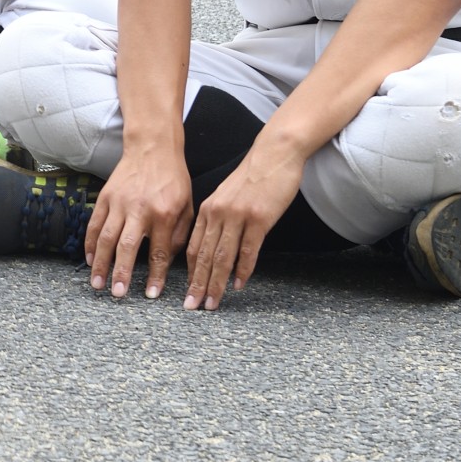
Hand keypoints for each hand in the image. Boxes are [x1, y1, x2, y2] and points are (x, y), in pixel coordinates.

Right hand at [84, 142, 194, 299]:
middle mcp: (140, 210)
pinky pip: (94, 224)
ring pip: (106, 237)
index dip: (155, 277)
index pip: (159, 253)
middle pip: (127, 247)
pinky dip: (90, 243)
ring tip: (97, 284)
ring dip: (100, 263)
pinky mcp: (105, 197)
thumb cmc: (174, 180)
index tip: (151, 295)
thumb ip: (180, 236)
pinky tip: (89, 259)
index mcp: (165, 214)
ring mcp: (119, 203)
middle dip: (121, 273)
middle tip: (117, 294)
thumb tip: (166, 262)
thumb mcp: (188, 207)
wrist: (153, 149)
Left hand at [183, 143, 305, 310]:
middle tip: (192, 307)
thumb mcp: (227, 198)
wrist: (274, 155)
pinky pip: (248, 249)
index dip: (189, 272)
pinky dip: (242, 269)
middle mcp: (217, 213)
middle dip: (197, 284)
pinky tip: (239, 285)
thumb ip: (219, 220)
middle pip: (204, 256)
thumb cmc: (253, 178)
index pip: (193, 247)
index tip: (187, 292)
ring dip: (216, 283)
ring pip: (222, 256)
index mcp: (207, 209)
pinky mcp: (258, 218)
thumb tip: (216, 247)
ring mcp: (237, 216)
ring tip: (212, 303)